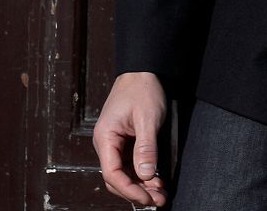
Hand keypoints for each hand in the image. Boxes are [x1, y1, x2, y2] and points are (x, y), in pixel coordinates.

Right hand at [93, 72, 168, 205]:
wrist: (143, 69)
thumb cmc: (142, 88)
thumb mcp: (147, 118)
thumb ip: (146, 147)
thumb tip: (146, 175)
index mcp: (105, 137)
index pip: (112, 173)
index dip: (130, 189)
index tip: (148, 198)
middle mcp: (106, 142)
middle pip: (117, 178)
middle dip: (137, 191)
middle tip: (158, 200)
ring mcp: (114, 142)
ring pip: (124, 173)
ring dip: (141, 184)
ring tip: (160, 193)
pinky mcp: (124, 141)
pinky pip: (129, 163)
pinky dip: (142, 173)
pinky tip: (156, 179)